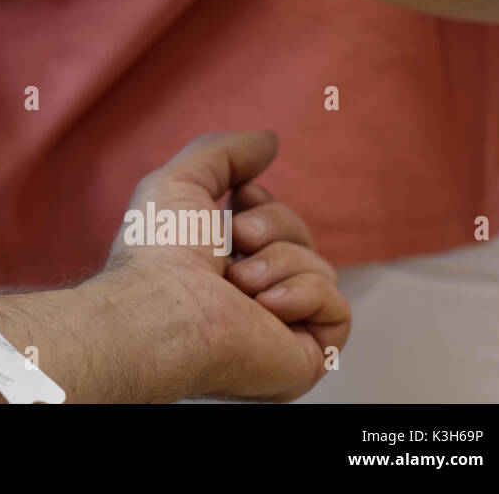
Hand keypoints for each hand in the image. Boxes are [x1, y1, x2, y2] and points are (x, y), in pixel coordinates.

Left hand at [95, 131, 349, 401]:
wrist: (162, 311)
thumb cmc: (160, 252)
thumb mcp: (181, 180)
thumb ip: (225, 152)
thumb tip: (269, 141)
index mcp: (219, 262)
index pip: (273, 220)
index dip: (263, 202)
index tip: (240, 199)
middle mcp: (248, 296)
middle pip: (301, 237)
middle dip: (272, 228)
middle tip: (235, 241)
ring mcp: (278, 327)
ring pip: (321, 268)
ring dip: (278, 264)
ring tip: (238, 283)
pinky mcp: (304, 356)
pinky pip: (338, 309)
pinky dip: (304, 296)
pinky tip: (264, 307)